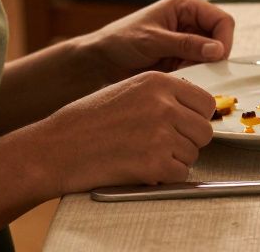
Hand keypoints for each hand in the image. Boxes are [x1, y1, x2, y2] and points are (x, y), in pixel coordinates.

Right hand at [29, 72, 214, 194]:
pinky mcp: (154, 162)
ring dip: (174, 160)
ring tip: (144, 156)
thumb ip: (163, 95)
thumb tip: (194, 108)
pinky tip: (143, 170)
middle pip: (204, 131)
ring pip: (193, 154)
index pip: (206, 103)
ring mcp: (161, 134)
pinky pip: (181, 175)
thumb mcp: (128, 90)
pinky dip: (166, 178)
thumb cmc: (86, 122)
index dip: (196, 119)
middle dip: (188, 142)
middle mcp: (163, 105)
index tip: (184, 127)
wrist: (54, 149)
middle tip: (162, 146)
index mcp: (159, 82)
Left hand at [81, 0, 234, 82]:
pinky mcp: (183, 56)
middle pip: (220, 39)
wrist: (100, 62)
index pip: (222, 20)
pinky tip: (175, 75)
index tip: (216, 59)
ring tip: (179, 71)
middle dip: (210, 57)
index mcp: (186, 5)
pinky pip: (200, 67)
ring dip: (200, 67)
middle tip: (195, 68)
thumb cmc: (119, 41)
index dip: (223, 40)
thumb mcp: (154, 40)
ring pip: (211, 56)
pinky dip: (192, 74)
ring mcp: (188, 39)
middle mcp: (191, 20)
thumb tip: (216, 49)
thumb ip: (187, 44)